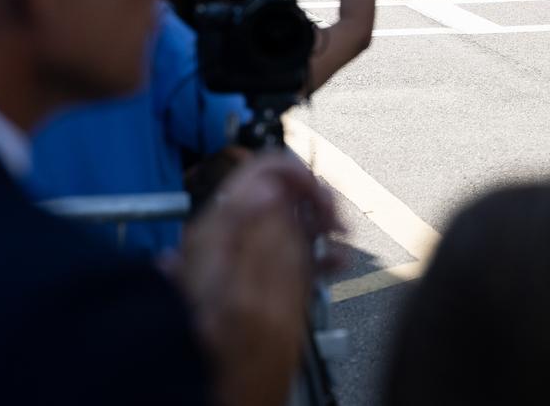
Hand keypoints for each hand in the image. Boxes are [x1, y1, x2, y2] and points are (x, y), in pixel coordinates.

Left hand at [179, 153, 341, 405]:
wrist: (209, 378)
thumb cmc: (209, 335)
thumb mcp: (222, 281)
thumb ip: (242, 231)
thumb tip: (268, 189)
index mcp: (223, 222)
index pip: (262, 170)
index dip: (296, 173)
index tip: (318, 194)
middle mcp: (242, 230)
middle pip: (288, 189)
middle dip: (318, 198)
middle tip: (336, 222)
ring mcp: (261, 251)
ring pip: (301, 217)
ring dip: (326, 223)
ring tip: (340, 241)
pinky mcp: (277, 276)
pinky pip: (305, 250)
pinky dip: (326, 251)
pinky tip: (337, 262)